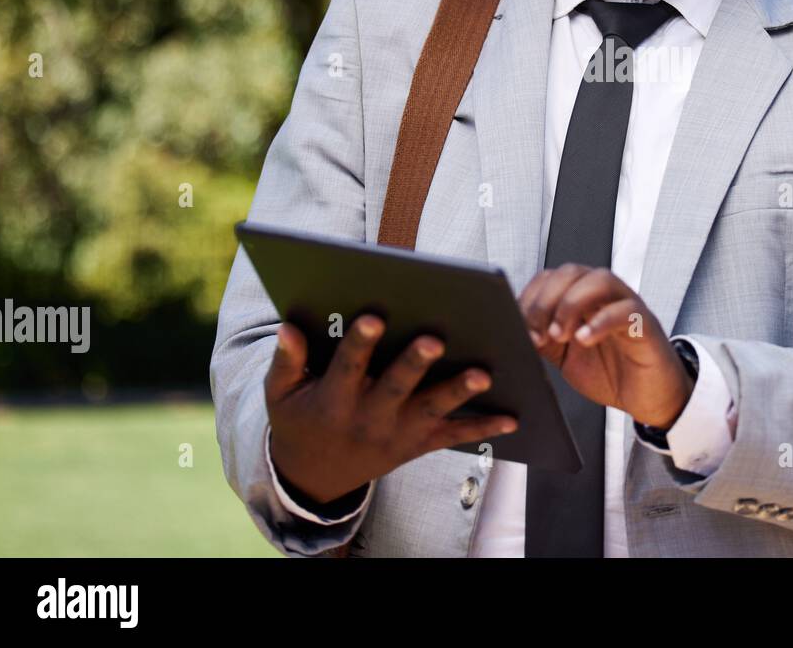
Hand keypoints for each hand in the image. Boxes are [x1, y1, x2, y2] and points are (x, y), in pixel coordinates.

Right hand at [265, 315, 517, 504]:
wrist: (314, 477)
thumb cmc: (299, 419)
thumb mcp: (280, 395)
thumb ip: (286, 361)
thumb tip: (289, 327)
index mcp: (333, 400)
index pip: (346, 367)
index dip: (360, 343)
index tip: (373, 315)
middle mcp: (367, 418)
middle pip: (395, 388)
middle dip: (415, 364)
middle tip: (436, 339)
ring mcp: (395, 434)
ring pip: (430, 411)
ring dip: (458, 392)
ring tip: (484, 374)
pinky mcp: (417, 445)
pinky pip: (453, 437)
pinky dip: (483, 428)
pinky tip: (512, 417)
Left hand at [519, 265, 693, 429]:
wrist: (648, 398)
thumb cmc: (611, 373)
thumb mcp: (565, 357)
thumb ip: (543, 340)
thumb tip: (514, 331)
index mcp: (582, 300)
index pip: (551, 277)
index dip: (532, 297)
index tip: (521, 325)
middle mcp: (604, 296)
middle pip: (572, 272)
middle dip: (547, 300)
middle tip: (540, 332)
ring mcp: (626, 306)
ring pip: (600, 280)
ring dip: (572, 304)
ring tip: (560, 335)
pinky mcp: (646, 324)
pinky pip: (626, 310)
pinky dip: (601, 321)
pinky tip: (585, 339)